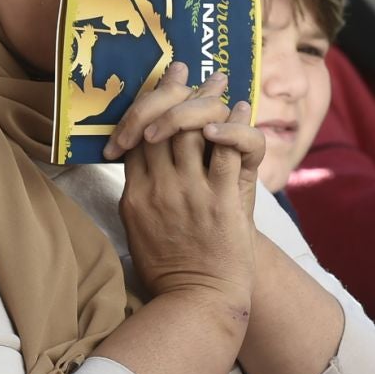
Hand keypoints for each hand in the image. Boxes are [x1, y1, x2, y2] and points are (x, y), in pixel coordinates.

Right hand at [118, 73, 255, 315]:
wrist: (196, 303)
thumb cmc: (168, 271)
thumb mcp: (138, 231)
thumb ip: (138, 195)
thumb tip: (139, 164)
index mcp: (133, 195)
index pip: (134, 135)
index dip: (147, 104)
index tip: (161, 82)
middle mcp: (158, 189)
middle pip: (161, 125)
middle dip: (176, 90)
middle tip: (189, 69)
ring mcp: (190, 194)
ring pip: (193, 131)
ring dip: (207, 99)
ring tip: (219, 79)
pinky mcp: (222, 203)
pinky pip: (228, 151)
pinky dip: (235, 125)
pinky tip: (241, 110)